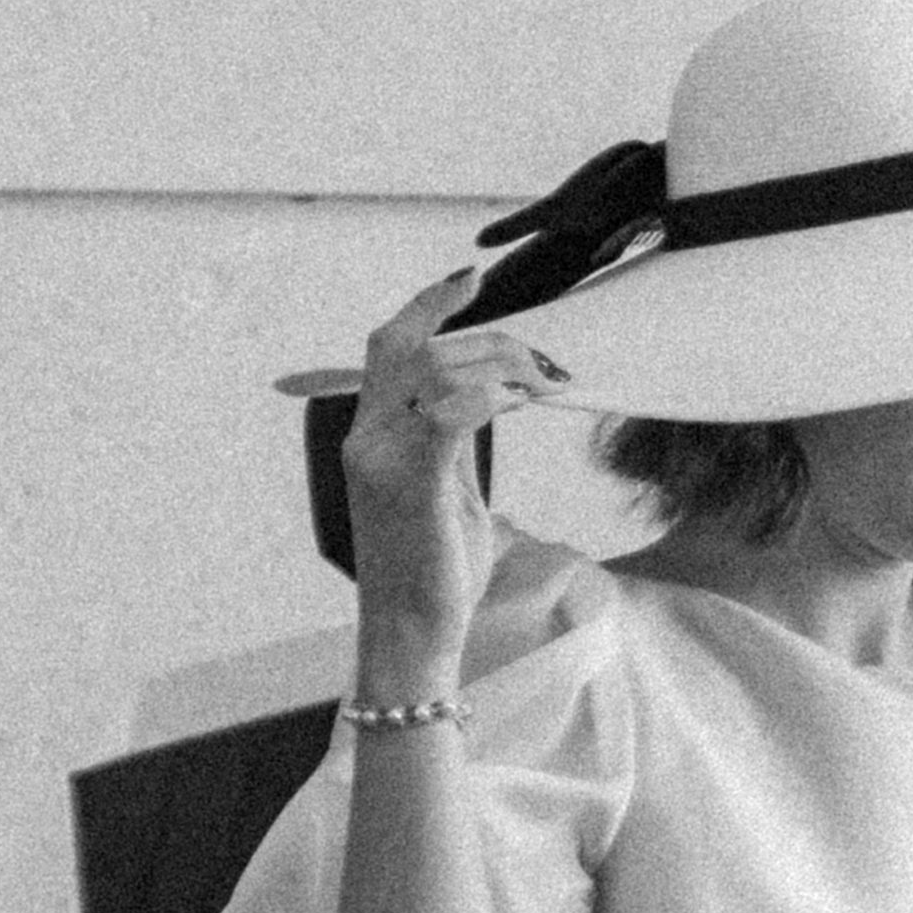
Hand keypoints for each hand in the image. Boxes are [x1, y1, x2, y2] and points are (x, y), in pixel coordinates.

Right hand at [281, 252, 570, 696]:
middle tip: (547, 364)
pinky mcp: (409, 482)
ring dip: (501, 366)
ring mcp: (380, 458)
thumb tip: (489, 396)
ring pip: (437, 369)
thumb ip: (454, 442)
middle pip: (419, 348)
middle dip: (491, 341)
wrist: (412, 635)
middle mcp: (365, 437)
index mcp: (369, 435)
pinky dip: (492, 395)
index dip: (427, 305)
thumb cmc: (436, 574)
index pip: (390, 347)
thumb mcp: (448, 493)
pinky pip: (451, 411)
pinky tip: (523, 404)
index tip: (470, 278)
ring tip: (545, 386)